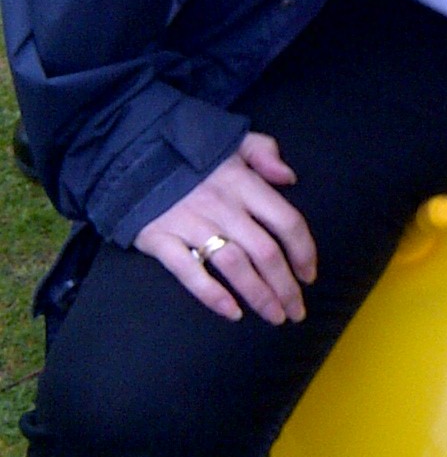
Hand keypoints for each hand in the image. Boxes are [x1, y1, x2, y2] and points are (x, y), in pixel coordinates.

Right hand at [133, 134, 317, 325]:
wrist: (127, 150)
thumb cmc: (186, 150)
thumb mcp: (231, 139)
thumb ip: (265, 153)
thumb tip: (290, 177)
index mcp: (242, 182)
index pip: (286, 221)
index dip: (304, 252)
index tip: (309, 276)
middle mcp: (221, 205)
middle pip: (265, 252)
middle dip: (286, 287)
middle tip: (296, 312)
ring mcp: (190, 223)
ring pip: (234, 266)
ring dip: (259, 295)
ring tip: (275, 317)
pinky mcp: (160, 238)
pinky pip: (190, 272)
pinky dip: (212, 295)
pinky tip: (232, 313)